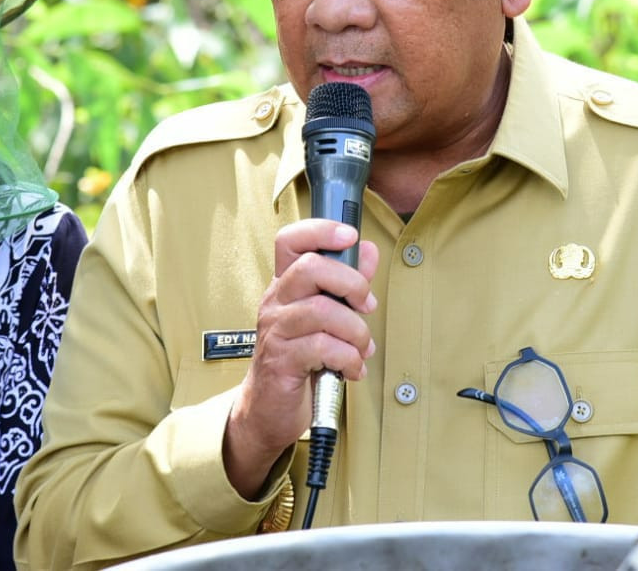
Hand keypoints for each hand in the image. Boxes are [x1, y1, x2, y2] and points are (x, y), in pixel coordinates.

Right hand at [222, 219, 378, 498]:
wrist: (269, 408)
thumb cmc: (300, 358)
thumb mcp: (326, 317)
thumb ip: (347, 284)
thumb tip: (368, 251)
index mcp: (286, 285)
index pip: (290, 240)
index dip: (320, 229)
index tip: (350, 235)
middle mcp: (276, 301)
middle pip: (310, 268)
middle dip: (350, 283)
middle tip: (366, 305)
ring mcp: (275, 331)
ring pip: (322, 311)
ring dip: (355, 331)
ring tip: (361, 348)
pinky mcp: (281, 361)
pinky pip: (322, 348)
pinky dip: (349, 358)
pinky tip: (352, 368)